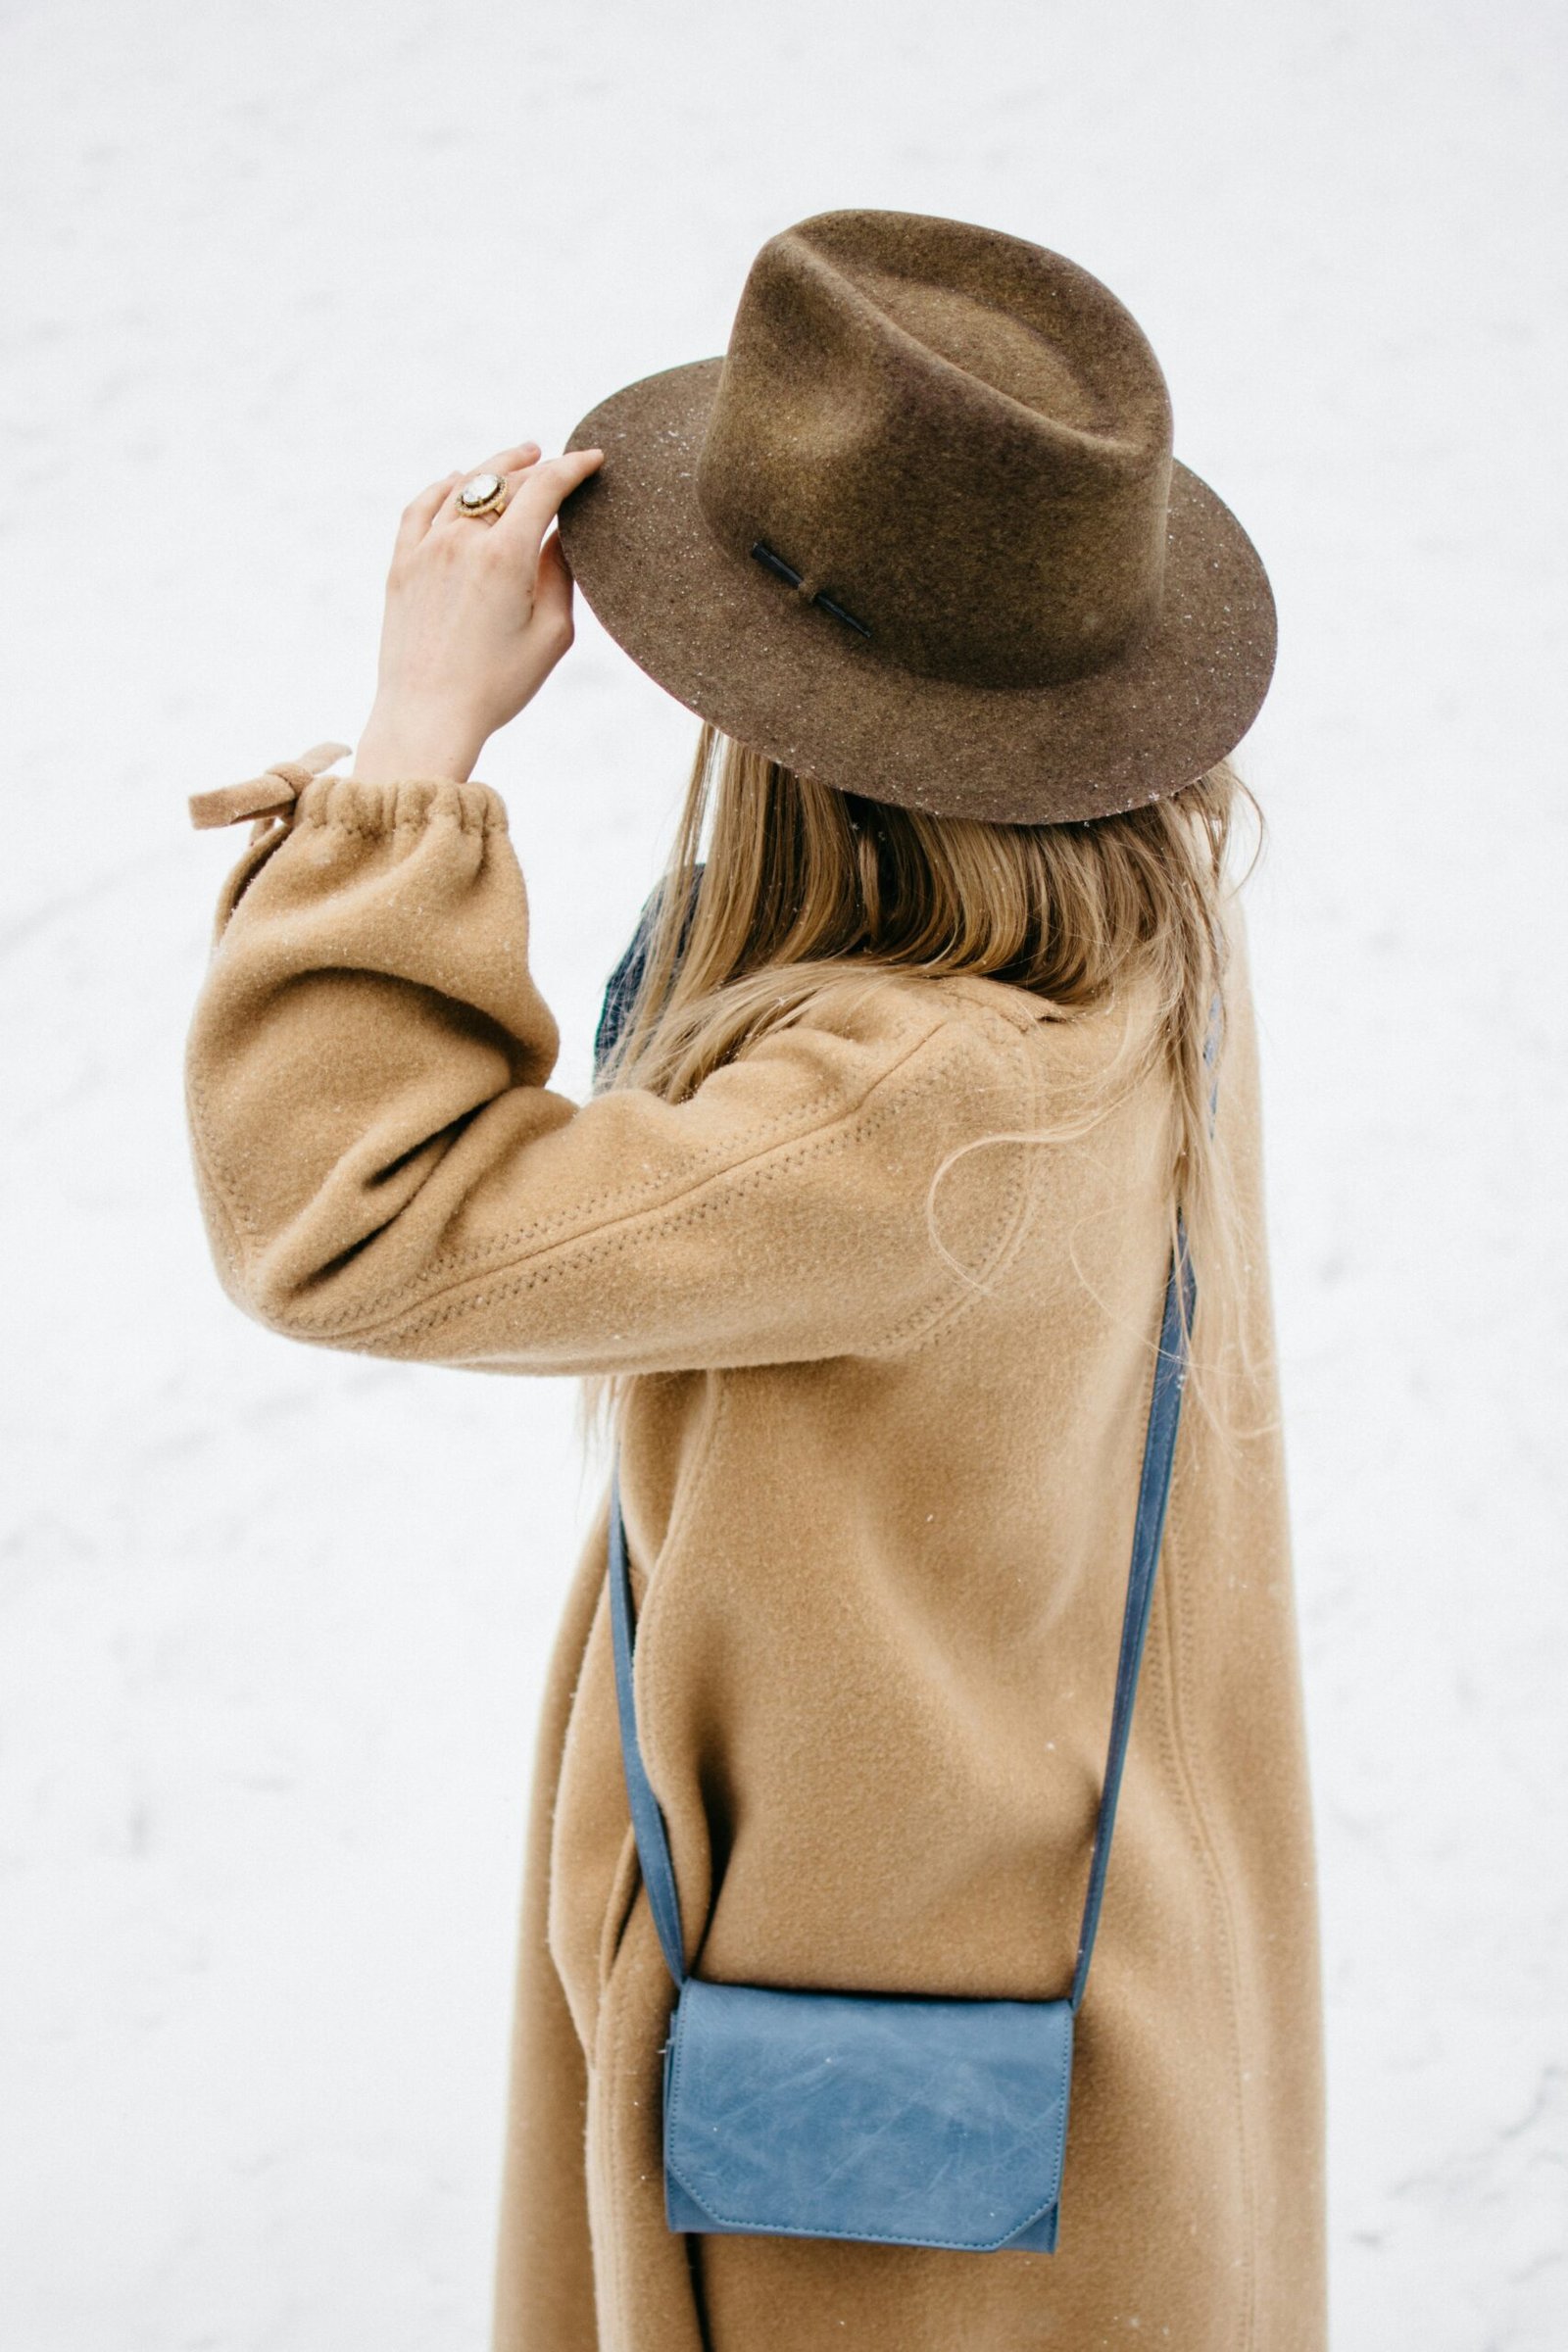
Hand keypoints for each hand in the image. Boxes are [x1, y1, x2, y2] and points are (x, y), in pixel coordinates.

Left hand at [353, 438, 604, 783]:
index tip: (593, 460)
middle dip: (537, 465)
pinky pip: (422, 506)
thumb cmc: (497, 685)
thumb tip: (560, 532)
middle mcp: (462, 540)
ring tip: (518, 457)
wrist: (428, 715)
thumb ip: (559, 573)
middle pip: (505, 480)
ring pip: (464, 486)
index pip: (545, 488)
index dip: (573, 467)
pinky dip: (445, 486)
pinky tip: (457, 478)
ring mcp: (426, 547)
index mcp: (505, 556)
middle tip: (557, 460)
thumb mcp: (551, 634)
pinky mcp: (402, 563)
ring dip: (495, 467)